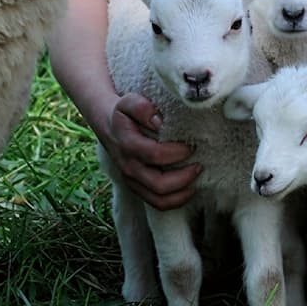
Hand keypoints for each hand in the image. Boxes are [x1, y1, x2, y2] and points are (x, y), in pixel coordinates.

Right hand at [101, 92, 200, 210]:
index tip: (191, 145)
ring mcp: (132, 181)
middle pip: (159, 184)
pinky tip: (188, 189)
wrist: (108, 126)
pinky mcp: (137, 188)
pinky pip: (157, 204)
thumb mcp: (128, 101)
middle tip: (199, 165)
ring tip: (196, 180)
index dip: (176, 152)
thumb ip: (142, 107)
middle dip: (184, 177)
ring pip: (159, 200)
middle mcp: (128, 167)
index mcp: (127, 145)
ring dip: (182, 193)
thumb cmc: (123, 114)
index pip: (155, 155)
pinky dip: (175, 201)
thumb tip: (160, 122)